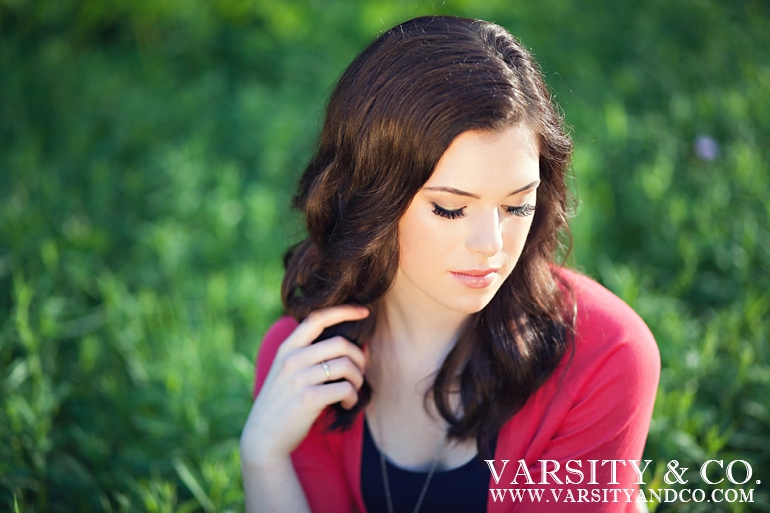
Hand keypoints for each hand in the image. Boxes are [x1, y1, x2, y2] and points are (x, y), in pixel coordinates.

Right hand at [240, 305, 369, 466]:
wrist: (263, 438)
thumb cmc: (282, 403)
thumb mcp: (286, 372)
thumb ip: (308, 356)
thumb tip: (349, 345)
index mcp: (287, 348)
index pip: (317, 318)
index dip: (343, 311)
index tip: (363, 312)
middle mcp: (291, 359)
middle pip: (340, 343)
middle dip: (359, 357)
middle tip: (360, 372)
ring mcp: (299, 378)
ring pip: (346, 366)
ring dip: (358, 379)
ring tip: (353, 391)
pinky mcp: (308, 398)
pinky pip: (345, 389)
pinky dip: (352, 397)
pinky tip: (347, 404)